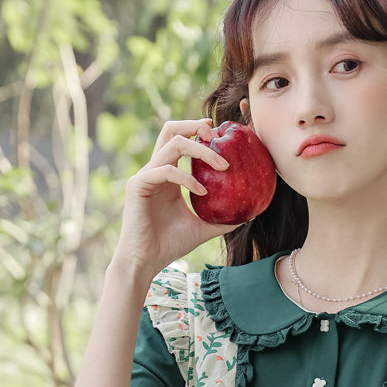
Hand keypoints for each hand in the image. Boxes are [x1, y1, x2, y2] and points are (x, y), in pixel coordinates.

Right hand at [113, 118, 241, 278]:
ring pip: (172, 144)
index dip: (198, 131)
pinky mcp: (138, 185)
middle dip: (195, 125)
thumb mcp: (202, 229)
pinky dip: (187, 178)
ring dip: (200, 150)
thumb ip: (221, 219)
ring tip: (222, 164)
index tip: (221, 133)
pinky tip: (203, 191)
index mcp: (168, 175)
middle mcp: (155, 170)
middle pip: (171, 129)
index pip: (181, 140)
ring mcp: (145, 175)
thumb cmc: (170, 245)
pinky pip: (166, 170)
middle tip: (218, 135)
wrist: (145, 261)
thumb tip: (248, 216)